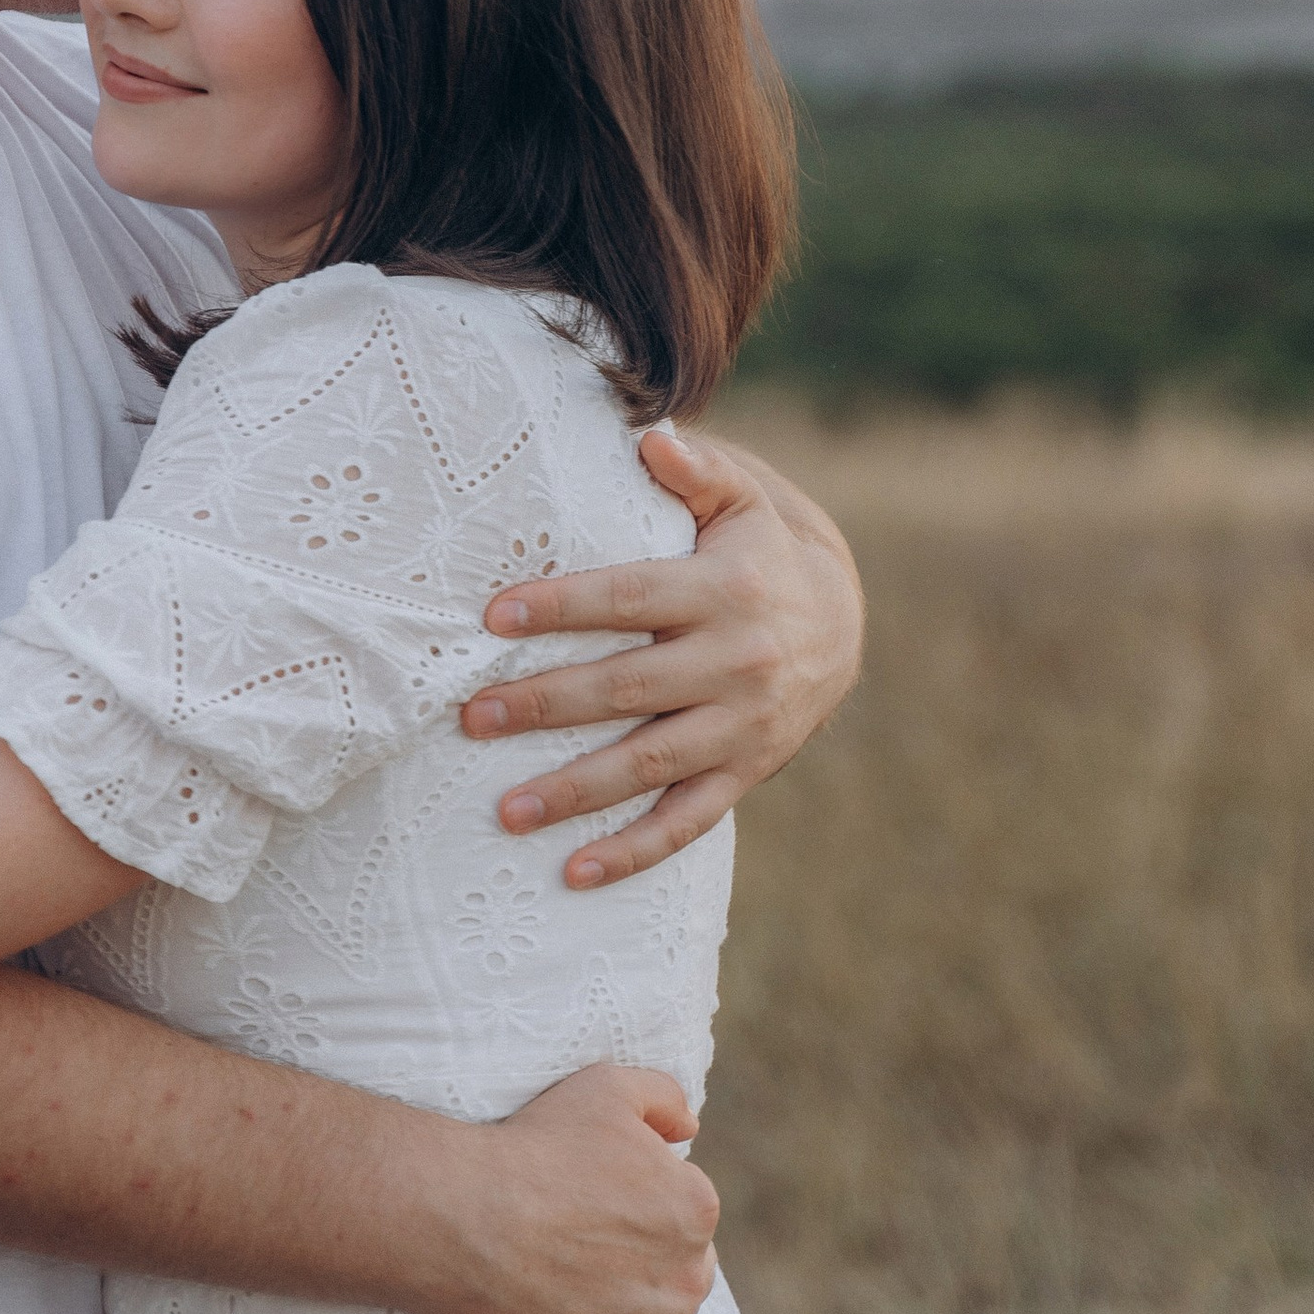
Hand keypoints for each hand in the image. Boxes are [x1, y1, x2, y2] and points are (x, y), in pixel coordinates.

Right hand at [428, 1065, 726, 1313]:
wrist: (464, 1224)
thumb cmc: (529, 1150)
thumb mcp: (603, 1087)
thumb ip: (663, 1097)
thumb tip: (690, 1128)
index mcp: (692, 1208)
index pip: (687, 1215)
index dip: (644, 1212)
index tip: (599, 1211)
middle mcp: (690, 1276)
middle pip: (687, 1277)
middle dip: (654, 1272)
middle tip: (591, 1264)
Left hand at [464, 426, 862, 886]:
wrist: (843, 622)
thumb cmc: (759, 551)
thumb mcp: (744, 501)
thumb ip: (697, 471)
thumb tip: (648, 439)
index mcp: (726, 591)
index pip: (629, 599)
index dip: (561, 608)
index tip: (493, 618)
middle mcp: (736, 663)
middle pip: (626, 689)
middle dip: (545, 706)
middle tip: (470, 717)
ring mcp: (742, 727)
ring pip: (649, 766)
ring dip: (575, 791)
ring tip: (504, 810)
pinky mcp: (745, 773)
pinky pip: (686, 823)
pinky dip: (633, 853)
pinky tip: (573, 874)